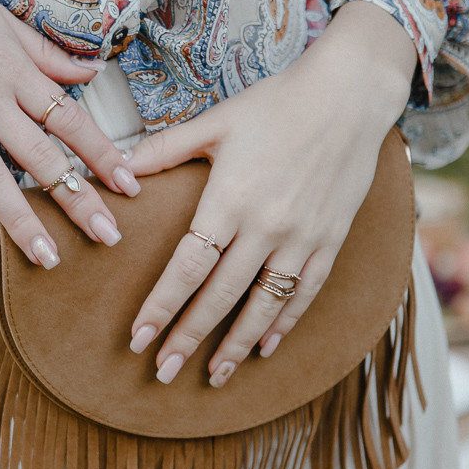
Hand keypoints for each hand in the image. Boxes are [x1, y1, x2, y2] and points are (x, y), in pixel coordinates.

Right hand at [0, 0, 139, 265]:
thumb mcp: (2, 20)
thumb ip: (48, 54)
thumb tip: (95, 70)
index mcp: (14, 69)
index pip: (69, 118)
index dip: (101, 154)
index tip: (128, 185)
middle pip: (41, 157)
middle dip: (77, 199)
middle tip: (107, 235)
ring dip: (23, 221)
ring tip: (49, 257)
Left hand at [127, 1, 416, 385]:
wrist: (350, 94)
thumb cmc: (277, 103)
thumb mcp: (215, 122)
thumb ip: (165, 150)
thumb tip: (118, 169)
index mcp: (229, 199)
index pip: (187, 267)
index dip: (162, 306)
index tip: (139, 339)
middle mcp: (266, 226)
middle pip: (219, 296)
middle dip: (188, 338)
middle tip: (163, 372)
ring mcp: (302, 237)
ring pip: (263, 304)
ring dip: (236, 344)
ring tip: (213, 374)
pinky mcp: (330, 240)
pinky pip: (305, 292)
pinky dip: (284, 323)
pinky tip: (264, 347)